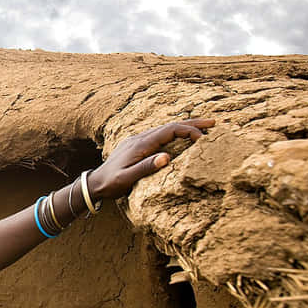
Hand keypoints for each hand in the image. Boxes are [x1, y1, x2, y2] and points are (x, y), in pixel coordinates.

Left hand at [87, 118, 214, 199]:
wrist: (94, 182)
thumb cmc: (111, 183)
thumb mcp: (127, 179)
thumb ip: (145, 168)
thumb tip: (166, 157)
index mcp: (140, 144)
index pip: (169, 131)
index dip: (188, 131)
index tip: (203, 139)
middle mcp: (140, 138)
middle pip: (170, 126)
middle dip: (192, 124)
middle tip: (213, 123)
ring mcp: (138, 140)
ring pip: (165, 129)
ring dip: (184, 127)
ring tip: (203, 129)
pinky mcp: (137, 145)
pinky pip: (160, 135)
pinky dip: (175, 133)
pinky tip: (181, 137)